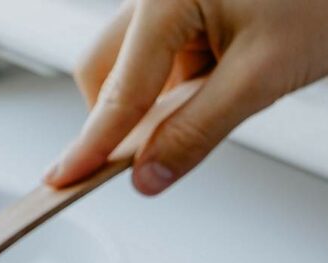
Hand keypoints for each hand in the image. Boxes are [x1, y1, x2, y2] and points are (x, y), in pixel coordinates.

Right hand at [48, 0, 327, 194]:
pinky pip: (167, 51)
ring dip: (158, 98)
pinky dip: (183, 81)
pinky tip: (225, 83)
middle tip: (142, 159)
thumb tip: (149, 174)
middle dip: (119, 116)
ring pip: (135, 61)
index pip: (117, 90)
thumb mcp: (265, 75)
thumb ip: (197, 131)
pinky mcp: (197, 2)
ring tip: (222, 101)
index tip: (62, 179)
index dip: (90, 144)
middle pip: (105, 67)